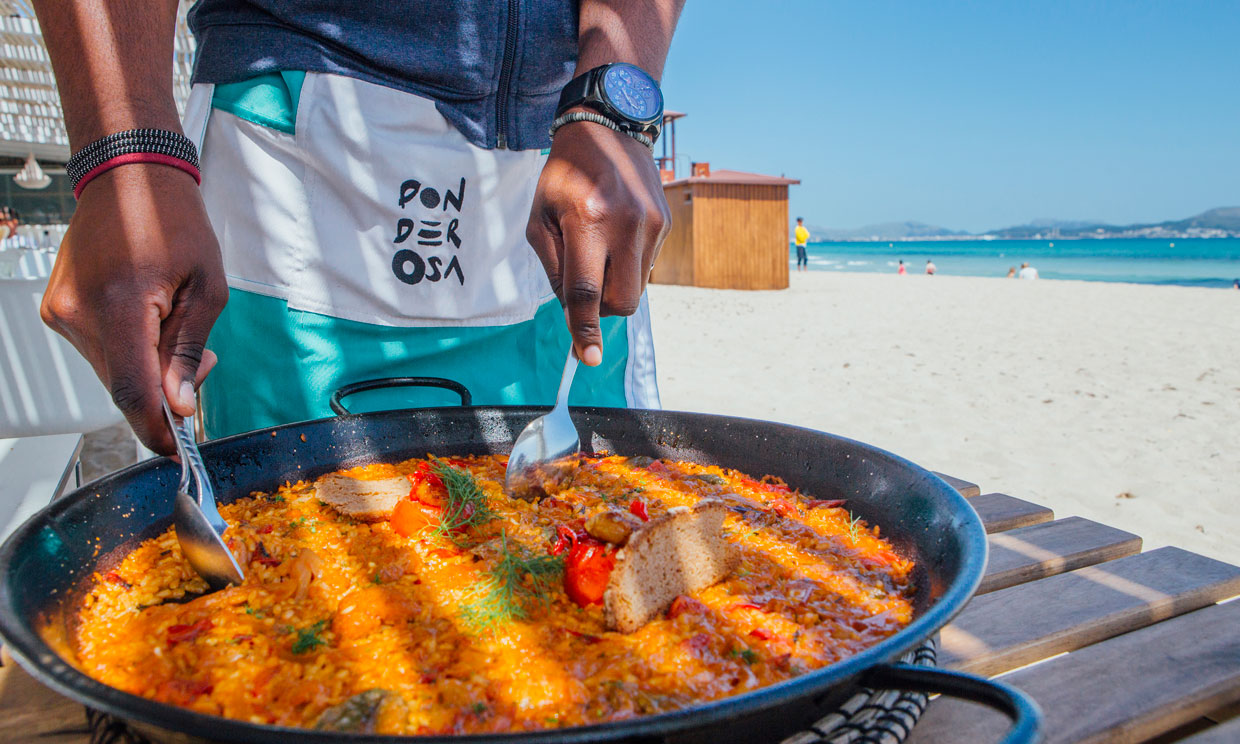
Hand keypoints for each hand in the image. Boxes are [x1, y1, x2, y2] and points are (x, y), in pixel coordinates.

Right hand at [41, 165, 227, 453]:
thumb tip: (178, 405)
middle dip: (164, 391)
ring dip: (148, 368)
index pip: (132, 390)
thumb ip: (189, 351)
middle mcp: (78, 313)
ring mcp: (61, 311)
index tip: (177, 451)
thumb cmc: (174, 221)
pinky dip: (128, 350)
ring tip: (177, 327)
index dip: (155, 429)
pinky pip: (98, 350)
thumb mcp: (207, 289)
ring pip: (110, 370)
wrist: (128, 175)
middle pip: (122, 385)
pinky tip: (151, 320)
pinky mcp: (57, 308)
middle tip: (201, 366)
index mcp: (118, 306)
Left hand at [526, 119, 670, 364]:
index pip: (586, 291)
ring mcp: (652, 224)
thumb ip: (554, 268)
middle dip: (603, 308)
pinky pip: (646, 266)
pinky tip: (616, 232)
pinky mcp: (666, 223)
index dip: (584, 329)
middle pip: (622, 301)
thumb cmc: (565, 176)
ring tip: (600, 246)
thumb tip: (573, 312)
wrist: (608, 128)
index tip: (587, 358)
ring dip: (615, 283)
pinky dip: (627, 263)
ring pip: (637, 288)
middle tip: (585, 286)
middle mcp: (626, 224)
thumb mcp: (540, 218)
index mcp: (587, 221)